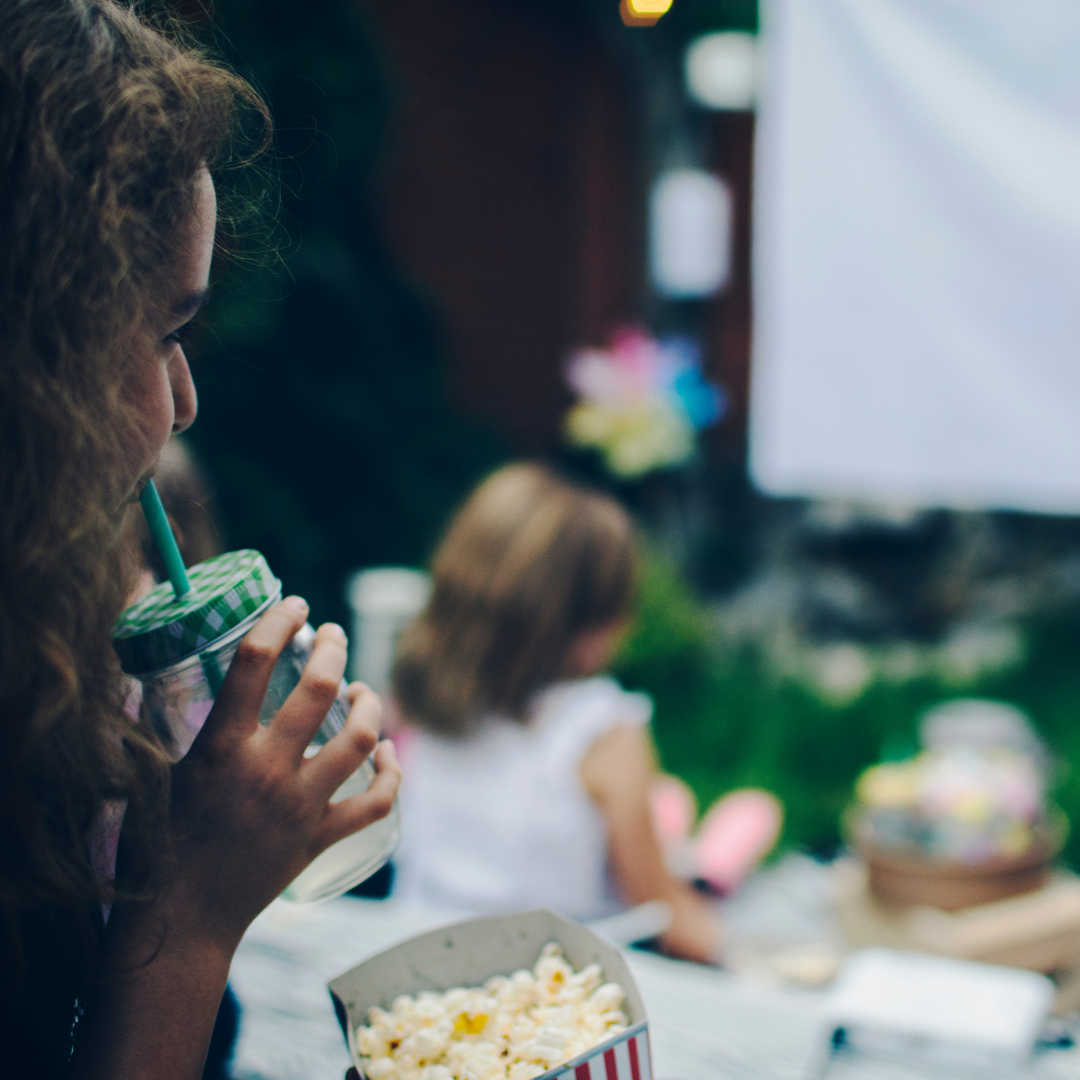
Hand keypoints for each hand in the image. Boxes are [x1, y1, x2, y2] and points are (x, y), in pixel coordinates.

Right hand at [164, 595, 400, 951]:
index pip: (255, 661)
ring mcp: (299, 805)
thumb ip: (175, 725)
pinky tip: (387, 752)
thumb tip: (180, 676)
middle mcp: (266, 769)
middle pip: (320, 688)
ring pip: (358, 738)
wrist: (179, 919)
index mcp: (220, 747)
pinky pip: (374, 802)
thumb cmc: (156, 845)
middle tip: (334, 635)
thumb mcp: (156, 773)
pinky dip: (390, 773)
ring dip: (369, 704)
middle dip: (334, 648)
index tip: (295, 604)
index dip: (279, 621)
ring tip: (362, 690)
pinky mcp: (320, 838)